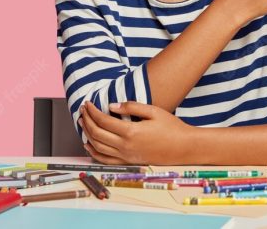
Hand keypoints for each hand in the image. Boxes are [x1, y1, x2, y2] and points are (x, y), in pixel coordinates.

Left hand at [79, 101, 193, 164]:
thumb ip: (132, 107)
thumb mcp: (153, 111)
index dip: (93, 111)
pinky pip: (105, 160)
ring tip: (83, 123)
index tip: (88, 103)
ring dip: (87, 134)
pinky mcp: (129, 162)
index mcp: (131, 132)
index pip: (103, 121)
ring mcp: (126, 156)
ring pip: (98, 147)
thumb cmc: (171, 127)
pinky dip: (94, 152)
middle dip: (87, 120)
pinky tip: (88, 144)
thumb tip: (111, 106)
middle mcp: (126, 146)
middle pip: (97, 133)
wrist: (184, 147)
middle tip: (83, 110)